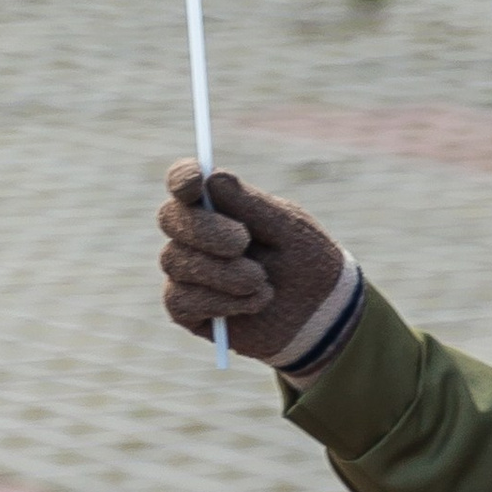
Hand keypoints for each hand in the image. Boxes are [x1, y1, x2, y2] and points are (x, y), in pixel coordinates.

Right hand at [157, 161, 346, 361]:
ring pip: (176, 261)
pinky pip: (180, 300)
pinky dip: (221, 302)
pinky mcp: (185, 308)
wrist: (321, 314)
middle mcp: (193, 234)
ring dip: (224, 272)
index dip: (182, 178)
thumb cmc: (305, 261)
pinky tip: (254, 303)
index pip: (184, 181)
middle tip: (242, 242)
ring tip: (262, 281)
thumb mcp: (289, 228)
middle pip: (171, 218)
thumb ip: (252, 204)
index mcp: (218, 204)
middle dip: (205, 230)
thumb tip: (213, 177)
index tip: (196, 180)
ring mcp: (185, 270)